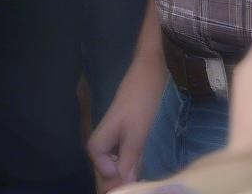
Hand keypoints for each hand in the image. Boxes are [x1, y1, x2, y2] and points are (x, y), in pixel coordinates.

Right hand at [88, 53, 167, 190]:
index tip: (131, 173)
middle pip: (107, 164)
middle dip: (121, 172)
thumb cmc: (143, 99)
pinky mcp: (129, 127)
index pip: (99, 166)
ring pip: (118, 158)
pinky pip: (126, 149)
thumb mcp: (137, 133)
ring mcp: (118, 131)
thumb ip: (128, 159)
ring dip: (130, 165)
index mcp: (102, 136)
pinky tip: (147, 157)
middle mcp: (106, 135)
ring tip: (144, 167)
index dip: (112, 174)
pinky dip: (135, 156)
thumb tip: (122, 184)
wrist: (152, 69)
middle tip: (139, 174)